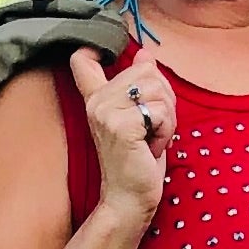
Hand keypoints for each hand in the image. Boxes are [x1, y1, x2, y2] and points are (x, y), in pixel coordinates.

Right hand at [70, 44, 175, 226]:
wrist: (129, 199)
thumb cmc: (138, 162)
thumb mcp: (141, 117)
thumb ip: (140, 85)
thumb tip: (146, 55)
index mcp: (97, 99)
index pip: (82, 61)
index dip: (93, 49)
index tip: (98, 52)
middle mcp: (97, 102)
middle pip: (148, 71)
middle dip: (163, 99)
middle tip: (150, 128)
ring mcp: (106, 112)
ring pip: (158, 90)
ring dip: (167, 117)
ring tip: (151, 139)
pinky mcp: (122, 126)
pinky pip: (162, 111)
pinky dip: (167, 130)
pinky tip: (151, 147)